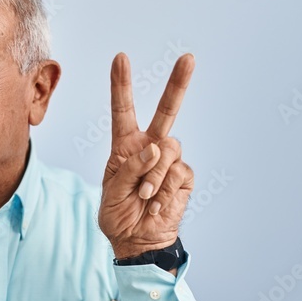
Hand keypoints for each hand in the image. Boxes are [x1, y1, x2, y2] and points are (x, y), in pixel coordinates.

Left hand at [99, 52, 195, 259]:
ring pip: (169, 151)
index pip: (123, 111)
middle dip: (178, 84)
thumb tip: (155, 147)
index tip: (121, 58)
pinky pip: (178, 174)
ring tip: (144, 197)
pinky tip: (155, 206)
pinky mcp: (184, 178)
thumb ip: (130, 167)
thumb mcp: (112, 192)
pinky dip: (164, 191)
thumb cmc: (119, 215)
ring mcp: (170, 162)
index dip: (121, 85)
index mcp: (126, 147)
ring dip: (154, 176)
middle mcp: (150, 148)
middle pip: (167, 111)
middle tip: (189, 58)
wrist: (137, 241)